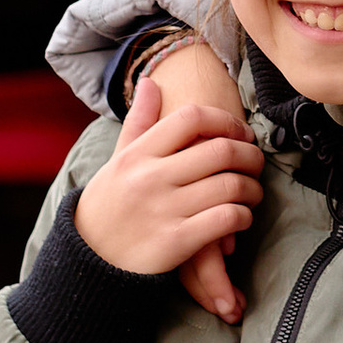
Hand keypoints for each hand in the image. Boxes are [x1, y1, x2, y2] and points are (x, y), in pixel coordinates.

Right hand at [72, 64, 263, 311]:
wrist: (87, 261)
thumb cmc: (108, 206)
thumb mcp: (118, 161)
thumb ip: (139, 122)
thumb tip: (152, 81)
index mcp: (137, 154)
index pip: (191, 118)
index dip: (226, 120)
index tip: (240, 133)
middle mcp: (150, 178)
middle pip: (220, 150)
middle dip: (250, 155)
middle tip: (256, 163)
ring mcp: (164, 210)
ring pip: (230, 185)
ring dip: (252, 188)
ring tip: (252, 193)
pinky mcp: (176, 242)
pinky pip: (226, 219)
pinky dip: (243, 217)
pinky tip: (240, 218)